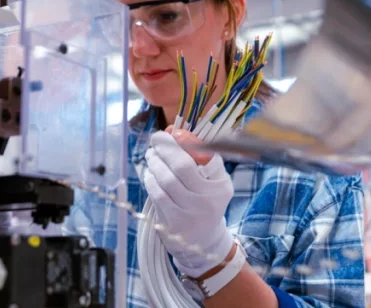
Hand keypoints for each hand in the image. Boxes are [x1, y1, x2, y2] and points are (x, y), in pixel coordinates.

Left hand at [143, 130, 234, 277]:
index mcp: (220, 188)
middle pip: (181, 168)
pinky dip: (150, 180)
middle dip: (164, 150)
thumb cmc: (207, 201)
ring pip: (165, 181)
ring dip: (154, 163)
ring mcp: (188, 214)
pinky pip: (156, 195)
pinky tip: (150, 173)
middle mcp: (206, 202)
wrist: (202, 241)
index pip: (203, 158)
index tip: (169, 133)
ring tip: (151, 156)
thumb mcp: (216, 181)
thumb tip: (174, 130)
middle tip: (156, 141)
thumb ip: (202, 156)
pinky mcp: (171, 223)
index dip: (182, 143)